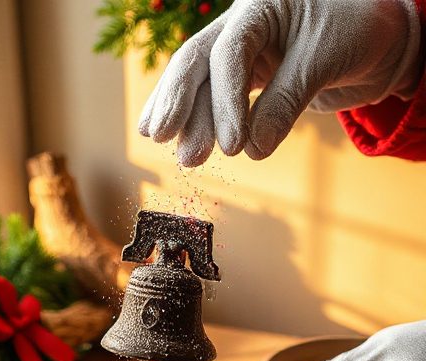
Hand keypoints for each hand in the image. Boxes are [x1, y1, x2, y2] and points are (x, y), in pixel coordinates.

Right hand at [139, 0, 420, 164]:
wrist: (379, 39)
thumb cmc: (355, 31)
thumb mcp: (324, 61)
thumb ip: (286, 101)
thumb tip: (252, 150)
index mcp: (260, 4)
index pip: (229, 53)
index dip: (225, 101)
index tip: (232, 146)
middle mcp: (243, 24)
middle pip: (199, 62)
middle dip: (182, 104)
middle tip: (167, 143)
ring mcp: (244, 51)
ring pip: (202, 83)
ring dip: (190, 121)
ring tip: (183, 159)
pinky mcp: (250, 77)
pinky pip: (217, 97)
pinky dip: (202, 121)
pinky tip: (180, 141)